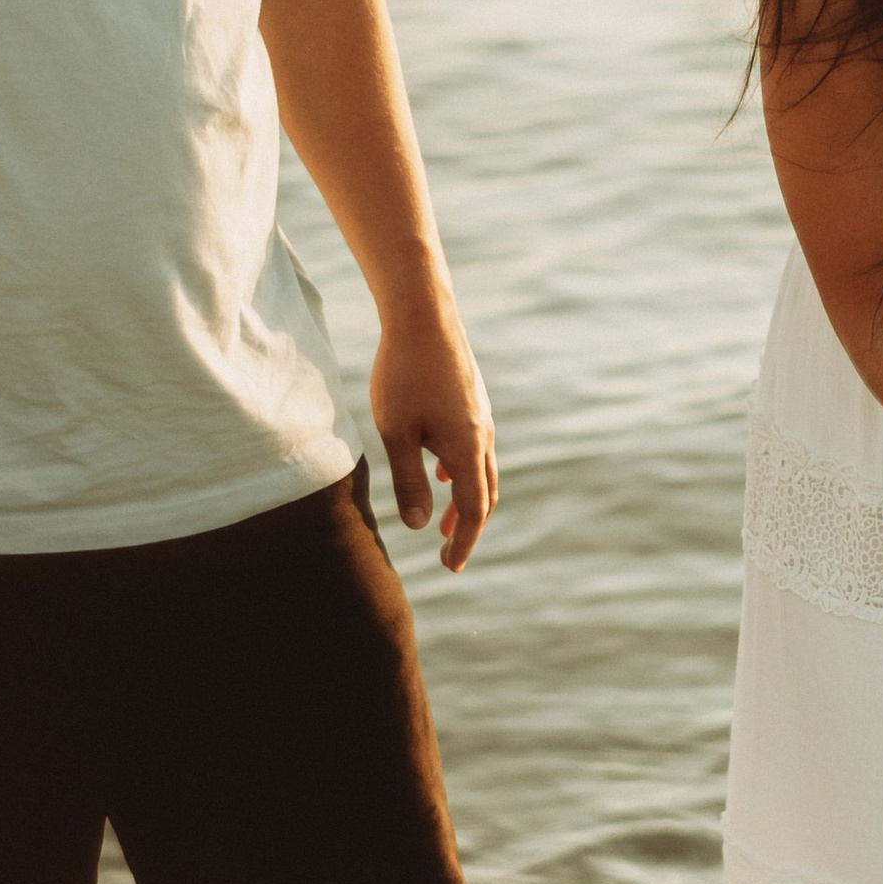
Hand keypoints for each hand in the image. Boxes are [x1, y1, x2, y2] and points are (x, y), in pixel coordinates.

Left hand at [371, 303, 496, 570]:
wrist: (424, 316)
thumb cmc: (403, 374)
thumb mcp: (396, 432)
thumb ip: (408, 481)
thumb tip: (419, 527)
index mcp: (467, 449)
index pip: (473, 510)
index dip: (464, 543)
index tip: (450, 567)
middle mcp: (483, 436)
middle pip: (486, 495)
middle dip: (469, 528)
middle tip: (450, 553)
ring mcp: (481, 417)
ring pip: (482, 470)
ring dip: (467, 500)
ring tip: (446, 522)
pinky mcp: (473, 401)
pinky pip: (475, 448)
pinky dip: (463, 472)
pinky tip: (441, 470)